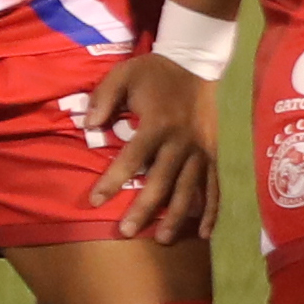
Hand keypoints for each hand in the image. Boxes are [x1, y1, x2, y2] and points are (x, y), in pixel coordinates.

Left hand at [76, 52, 220, 242]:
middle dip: (144, 209)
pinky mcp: (214, 154)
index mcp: (158, 124)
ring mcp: (201, 150)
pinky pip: (214, 186)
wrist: (196, 63)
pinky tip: (205, 233)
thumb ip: (103, 98)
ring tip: (163, 239)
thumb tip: (88, 125)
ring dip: (177, 216)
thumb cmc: (153, 72)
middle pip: (162, 181)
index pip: (132, 158)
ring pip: (190, 190)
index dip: (113, 180)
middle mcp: (181, 142)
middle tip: (126, 232)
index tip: (95, 200)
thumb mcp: (122, 74)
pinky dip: (211, 210)